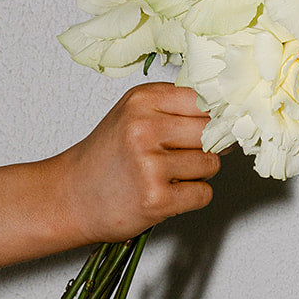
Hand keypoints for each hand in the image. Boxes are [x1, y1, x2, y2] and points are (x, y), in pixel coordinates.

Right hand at [54, 83, 220, 244]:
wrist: (70, 196)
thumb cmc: (108, 156)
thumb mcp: (134, 114)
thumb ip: (176, 108)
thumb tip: (229, 114)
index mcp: (142, 100)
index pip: (205, 99)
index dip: (213, 116)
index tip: (207, 126)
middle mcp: (144, 128)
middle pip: (212, 132)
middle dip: (207, 146)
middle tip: (182, 155)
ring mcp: (150, 165)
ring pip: (211, 164)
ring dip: (197, 174)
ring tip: (167, 175)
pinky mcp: (156, 198)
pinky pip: (204, 193)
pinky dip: (191, 197)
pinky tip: (166, 193)